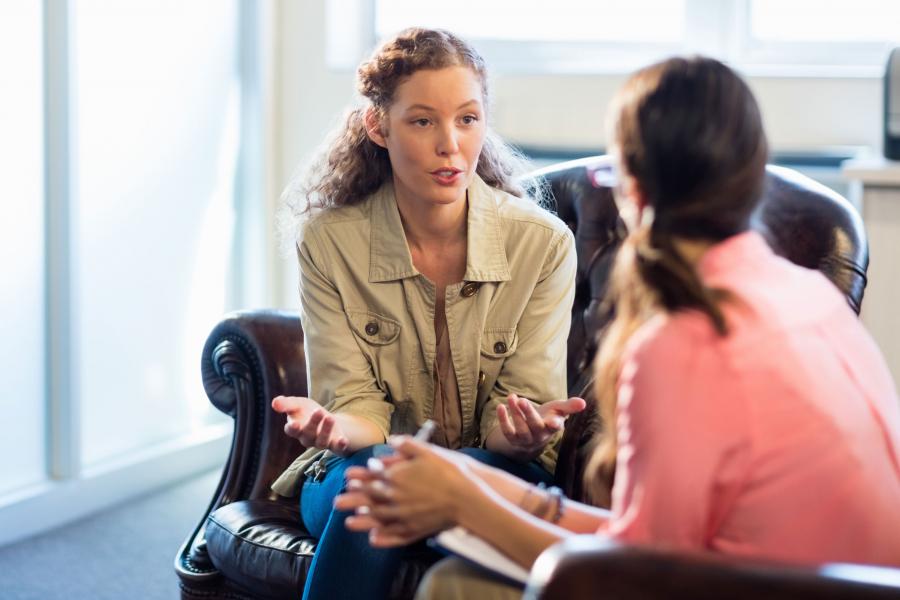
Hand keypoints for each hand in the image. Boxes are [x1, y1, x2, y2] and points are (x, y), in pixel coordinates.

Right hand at [271, 395, 349, 454]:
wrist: (326, 419)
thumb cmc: (307, 411)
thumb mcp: (298, 404)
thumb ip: (287, 404)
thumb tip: (274, 403)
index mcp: (296, 428)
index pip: (291, 430)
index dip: (292, 428)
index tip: (294, 423)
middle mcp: (307, 438)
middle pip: (308, 434)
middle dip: (313, 424)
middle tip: (318, 411)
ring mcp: (321, 442)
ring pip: (321, 441)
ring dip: (325, 431)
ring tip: (330, 418)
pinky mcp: (334, 444)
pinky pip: (336, 447)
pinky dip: (340, 445)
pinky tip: (343, 440)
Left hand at [335, 437, 478, 546]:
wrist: (467, 497)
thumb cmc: (449, 472)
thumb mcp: (428, 451)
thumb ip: (407, 445)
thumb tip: (392, 440)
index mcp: (398, 476)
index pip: (373, 477)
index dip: (359, 478)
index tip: (347, 479)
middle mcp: (397, 496)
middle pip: (369, 499)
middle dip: (352, 500)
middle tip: (337, 503)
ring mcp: (404, 515)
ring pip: (377, 518)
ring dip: (362, 520)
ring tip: (348, 523)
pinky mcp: (415, 529)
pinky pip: (394, 534)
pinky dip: (382, 538)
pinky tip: (373, 539)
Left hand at [496, 394, 585, 453]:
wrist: (532, 436)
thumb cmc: (547, 418)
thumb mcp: (558, 411)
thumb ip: (569, 406)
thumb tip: (583, 402)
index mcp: (552, 428)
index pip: (555, 428)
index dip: (555, 424)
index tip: (554, 421)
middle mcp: (540, 436)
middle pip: (535, 426)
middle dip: (529, 414)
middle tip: (522, 400)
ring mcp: (526, 439)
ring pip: (521, 429)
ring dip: (515, 414)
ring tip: (511, 397)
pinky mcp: (513, 439)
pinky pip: (507, 432)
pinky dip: (503, 420)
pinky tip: (500, 407)